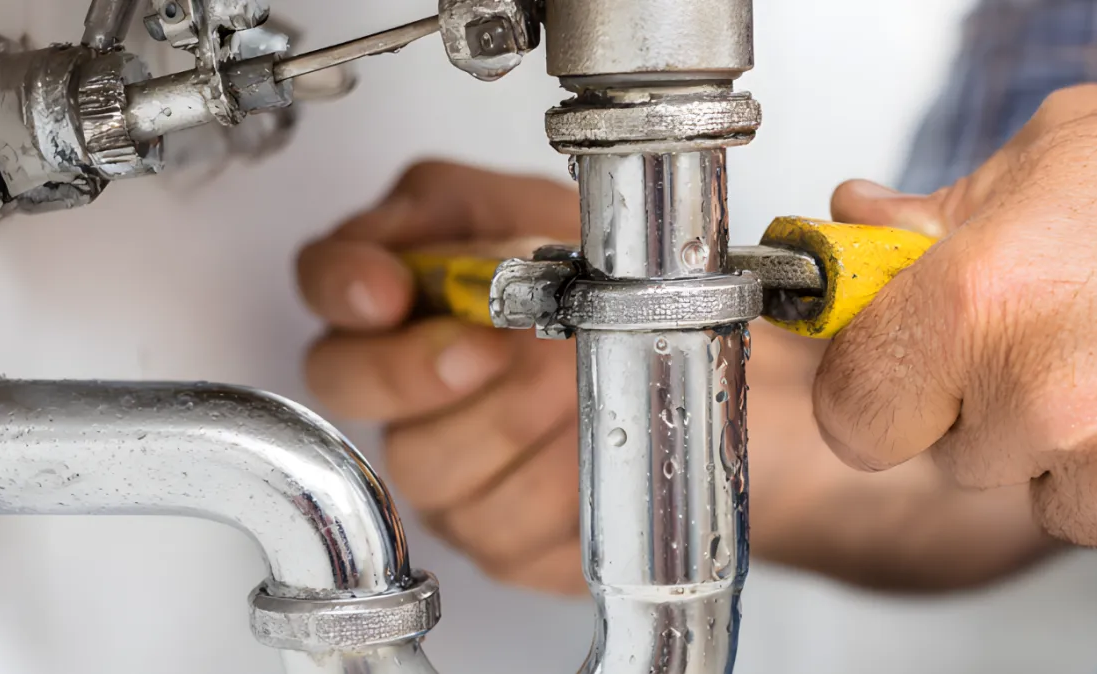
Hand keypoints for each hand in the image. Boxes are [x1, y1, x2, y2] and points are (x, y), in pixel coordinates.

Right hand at [298, 161, 1051, 595]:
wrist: (753, 397)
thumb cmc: (682, 302)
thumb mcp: (606, 232)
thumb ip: (523, 212)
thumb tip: (482, 216)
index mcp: (441, 279)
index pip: (343, 283)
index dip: (357, 284)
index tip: (392, 285)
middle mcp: (441, 369)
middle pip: (372, 385)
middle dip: (447, 361)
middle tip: (513, 336)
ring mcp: (471, 455)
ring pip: (434, 461)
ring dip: (510, 423)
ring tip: (572, 389)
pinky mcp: (515, 528)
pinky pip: (496, 528)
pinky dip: (542, 492)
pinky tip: (582, 453)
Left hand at [818, 84, 1096, 574]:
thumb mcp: (1061, 156)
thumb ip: (943, 211)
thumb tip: (864, 224)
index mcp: (977, 302)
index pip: (852, 408)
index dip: (870, 385)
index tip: (891, 366)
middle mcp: (1039, 400)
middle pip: (950, 450)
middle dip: (984, 402)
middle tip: (1054, 335)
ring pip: (1039, 486)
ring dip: (1067, 442)